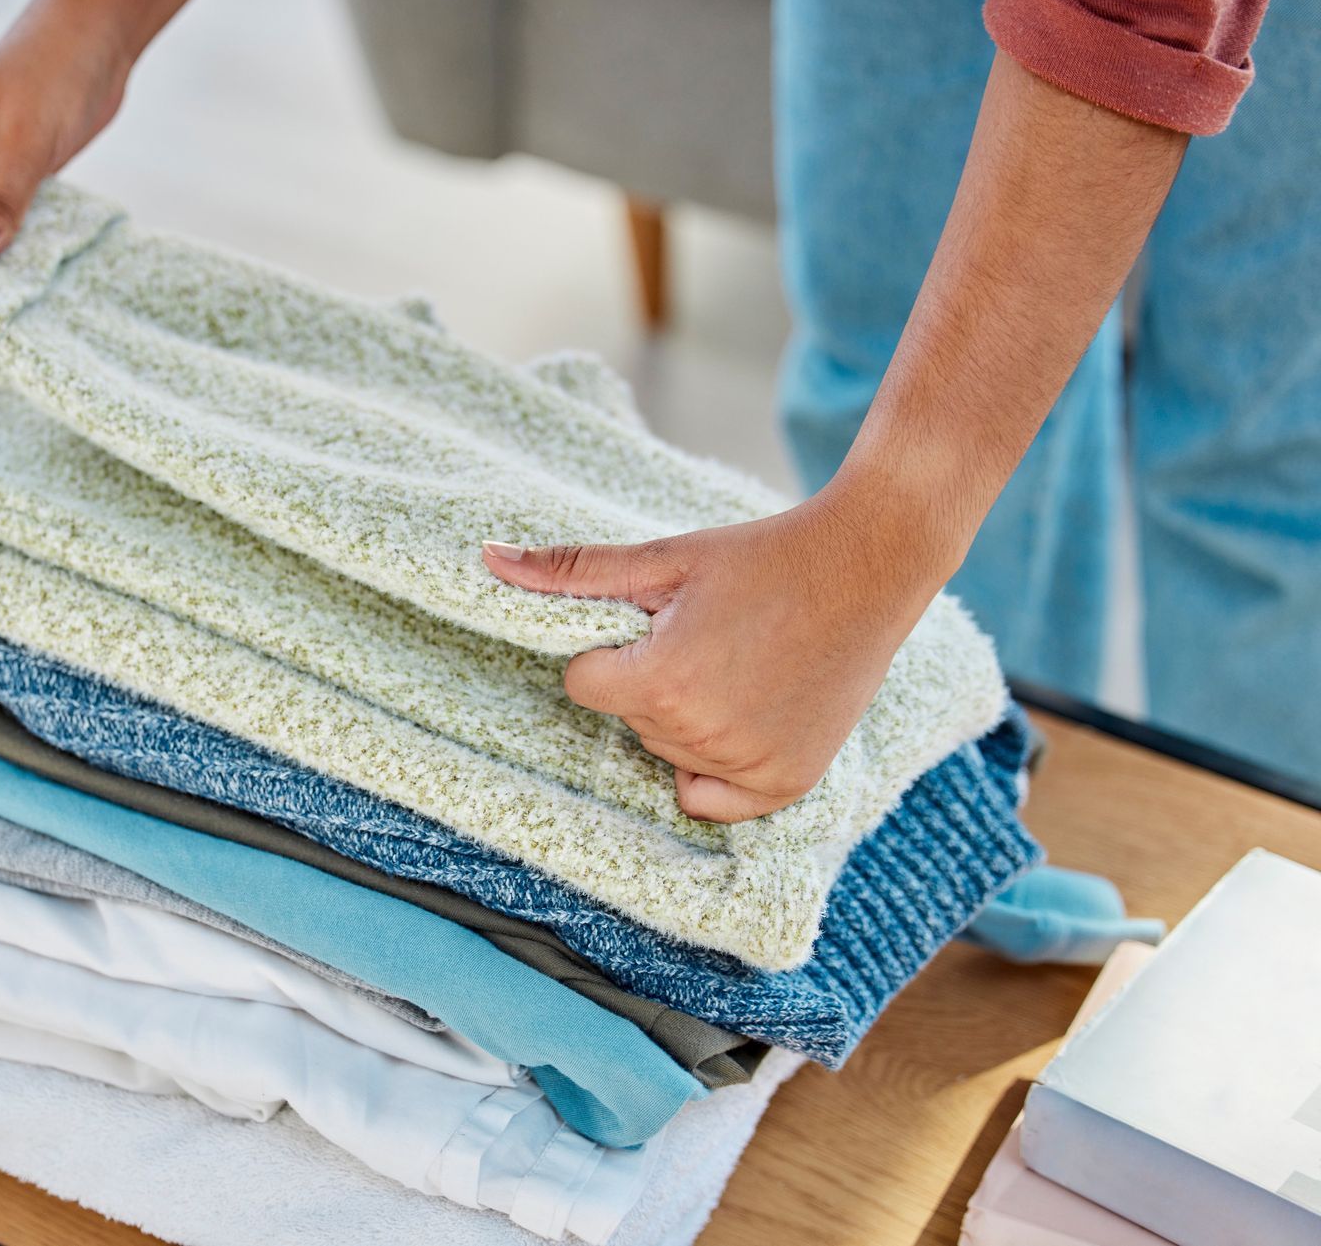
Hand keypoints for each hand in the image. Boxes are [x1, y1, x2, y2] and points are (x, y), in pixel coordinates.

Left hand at [482, 487, 957, 821]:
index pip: (585, 686)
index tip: (662, 623)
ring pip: (670, 753)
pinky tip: (743, 715)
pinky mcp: (790, 782)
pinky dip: (717, 768)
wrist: (869, 563)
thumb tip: (486, 557)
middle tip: (713, 636)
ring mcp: (752, 767)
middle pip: (631, 721)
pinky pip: (714, 799)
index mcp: (664, 681)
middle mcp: (704, 735)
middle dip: (654, 681)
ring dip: (688, 718)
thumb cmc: (760, 557)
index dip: (614, 651)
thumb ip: (570, 570)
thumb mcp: (663, 559)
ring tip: (740, 663)